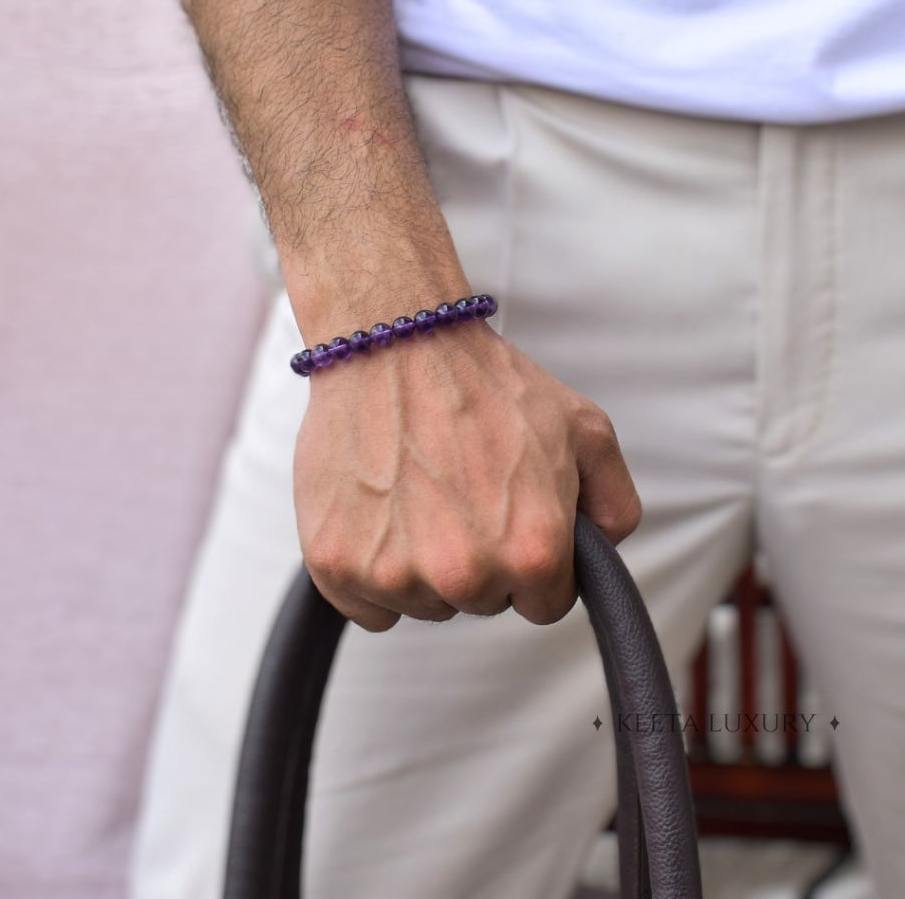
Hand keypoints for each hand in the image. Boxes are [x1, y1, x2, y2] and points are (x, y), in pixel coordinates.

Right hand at [293, 319, 641, 630]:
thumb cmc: (481, 382)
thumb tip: (602, 551)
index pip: (545, 604)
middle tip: (460, 492)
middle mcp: (464, 573)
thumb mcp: (583, 429)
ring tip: (416, 493)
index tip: (509, 518)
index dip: (532, 559)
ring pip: (423, 606)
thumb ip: (615, 503)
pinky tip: (380, 515)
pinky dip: (371, 573)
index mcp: (531, 549)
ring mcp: (393, 573)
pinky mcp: (335, 564)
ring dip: (423, 567)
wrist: (393, 343)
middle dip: (479, 561)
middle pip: (482, 604)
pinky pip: (368, 608)